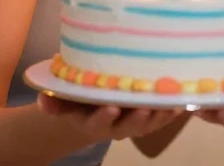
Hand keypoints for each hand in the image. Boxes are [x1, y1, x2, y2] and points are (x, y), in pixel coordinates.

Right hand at [37, 95, 184, 140]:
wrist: (90, 104)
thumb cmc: (76, 96)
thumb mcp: (62, 98)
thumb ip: (53, 100)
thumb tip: (44, 100)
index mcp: (90, 121)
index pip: (96, 122)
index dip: (104, 117)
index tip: (111, 107)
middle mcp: (113, 125)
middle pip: (127, 127)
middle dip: (136, 119)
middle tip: (144, 108)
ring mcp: (132, 123)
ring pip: (147, 124)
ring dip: (158, 116)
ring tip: (168, 104)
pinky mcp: (147, 117)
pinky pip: (160, 118)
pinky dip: (170, 112)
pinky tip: (179, 102)